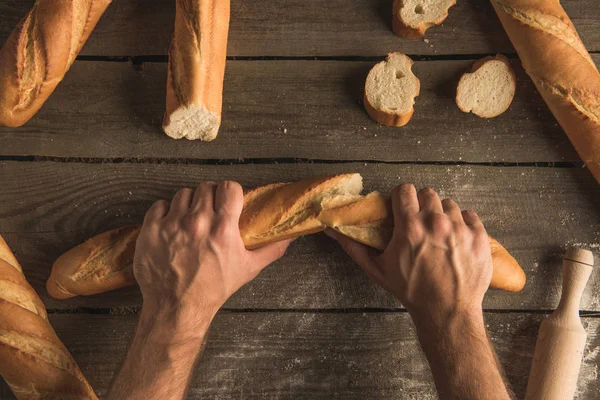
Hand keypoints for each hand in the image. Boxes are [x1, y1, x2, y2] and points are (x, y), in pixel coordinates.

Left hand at [133, 181, 291, 336]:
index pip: (229, 187)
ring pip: (183, 194)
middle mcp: (197, 223)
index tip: (228, 201)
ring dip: (188, 204)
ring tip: (190, 220)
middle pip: (206, 188)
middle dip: (210, 197)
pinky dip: (165, 212)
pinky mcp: (151, 230)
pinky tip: (171, 226)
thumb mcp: (248, 269)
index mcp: (222, 229)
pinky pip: (159, 205)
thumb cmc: (213, 289)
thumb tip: (289, 237)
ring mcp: (171, 225)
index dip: (230, 192)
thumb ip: (271, 250)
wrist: (177, 307)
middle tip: (209, 212)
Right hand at [327, 184, 491, 326]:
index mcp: (410, 227)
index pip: (405, 189)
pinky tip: (456, 239)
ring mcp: (461, 228)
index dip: (402, 197)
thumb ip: (354, 246)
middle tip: (420, 222)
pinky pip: (470, 215)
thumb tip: (332, 230)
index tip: (402, 208)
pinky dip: (464, 224)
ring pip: (449, 203)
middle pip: (428, 193)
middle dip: (422, 204)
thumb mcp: (377, 270)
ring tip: (439, 233)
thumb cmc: (410, 291)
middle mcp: (436, 223)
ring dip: (443, 214)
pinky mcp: (479, 236)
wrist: (447, 312)